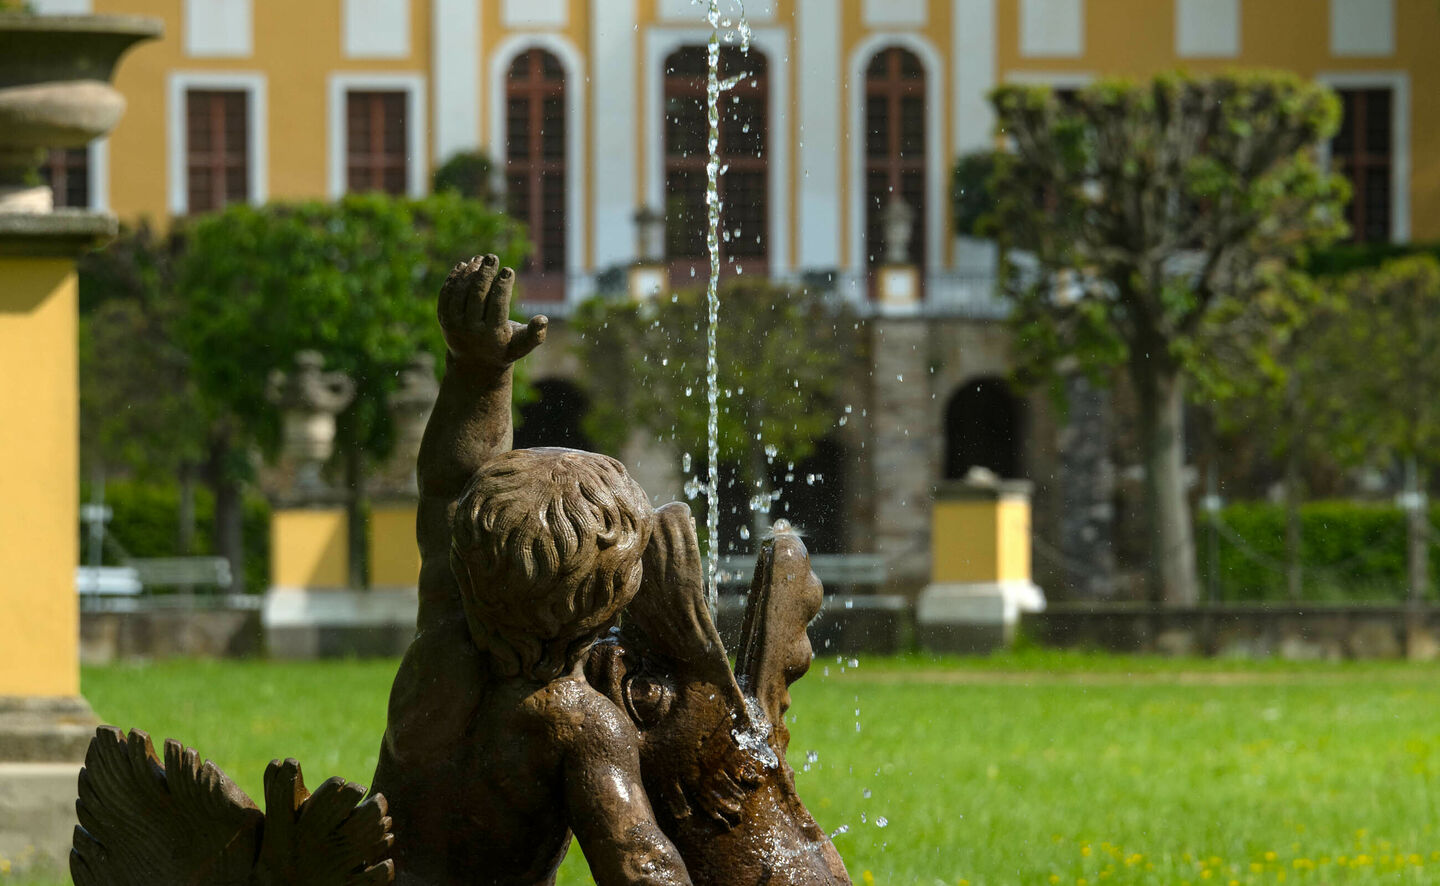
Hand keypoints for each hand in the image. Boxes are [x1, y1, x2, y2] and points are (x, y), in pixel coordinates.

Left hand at [437, 254, 547, 368]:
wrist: (474, 365)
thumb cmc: (504, 349)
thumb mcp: (521, 346)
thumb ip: (535, 335)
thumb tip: (543, 319)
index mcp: (492, 335)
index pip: (497, 305)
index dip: (503, 286)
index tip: (508, 270)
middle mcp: (471, 330)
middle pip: (476, 295)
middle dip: (485, 274)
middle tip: (492, 257)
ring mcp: (454, 324)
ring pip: (460, 292)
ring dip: (470, 273)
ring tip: (479, 259)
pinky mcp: (443, 319)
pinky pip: (447, 294)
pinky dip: (454, 278)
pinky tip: (465, 265)